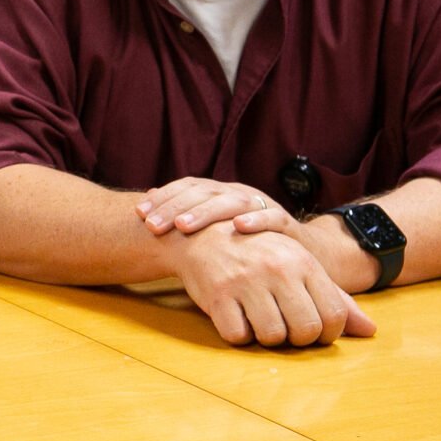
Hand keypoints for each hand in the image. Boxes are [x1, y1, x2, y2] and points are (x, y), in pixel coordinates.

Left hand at [137, 177, 279, 234]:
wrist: (301, 253)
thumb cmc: (246, 244)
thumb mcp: (214, 232)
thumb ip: (185, 221)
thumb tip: (144, 212)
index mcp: (218, 194)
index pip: (187, 187)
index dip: (163, 198)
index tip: (139, 213)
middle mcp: (237, 194)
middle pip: (204, 193)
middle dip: (175, 208)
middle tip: (153, 225)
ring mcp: (262, 206)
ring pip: (232, 202)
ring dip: (206, 213)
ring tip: (183, 226)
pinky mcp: (286, 224)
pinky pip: (272, 218)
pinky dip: (256, 221)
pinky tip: (238, 227)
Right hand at [171, 221, 376, 347]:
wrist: (204, 235)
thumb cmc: (260, 254)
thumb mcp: (300, 266)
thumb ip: (336, 298)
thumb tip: (370, 331)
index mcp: (303, 262)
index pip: (333, 315)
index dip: (326, 333)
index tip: (312, 331)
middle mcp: (278, 270)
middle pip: (305, 331)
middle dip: (297, 339)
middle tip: (284, 327)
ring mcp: (246, 282)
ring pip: (272, 336)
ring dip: (266, 337)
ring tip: (258, 319)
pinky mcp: (217, 295)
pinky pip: (238, 335)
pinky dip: (238, 334)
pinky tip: (236, 317)